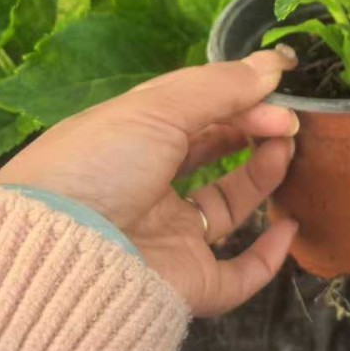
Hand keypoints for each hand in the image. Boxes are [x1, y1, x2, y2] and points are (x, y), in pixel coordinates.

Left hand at [0, 49, 299, 315]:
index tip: (279, 85)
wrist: (60, 261)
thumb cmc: (101, 165)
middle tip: (286, 120)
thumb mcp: (157, 109)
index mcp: (130, 140)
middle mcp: (147, 188)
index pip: (192, 110)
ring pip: (227, 207)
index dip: (236, 95)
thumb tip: (274, 65)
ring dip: (263, 175)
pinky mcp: (186, 285)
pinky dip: (268, 255)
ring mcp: (167, 238)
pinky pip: (237, 275)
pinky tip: (289, 224)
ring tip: (286, 150)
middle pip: (211, 153)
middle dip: (251, 127)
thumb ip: (219, 86)